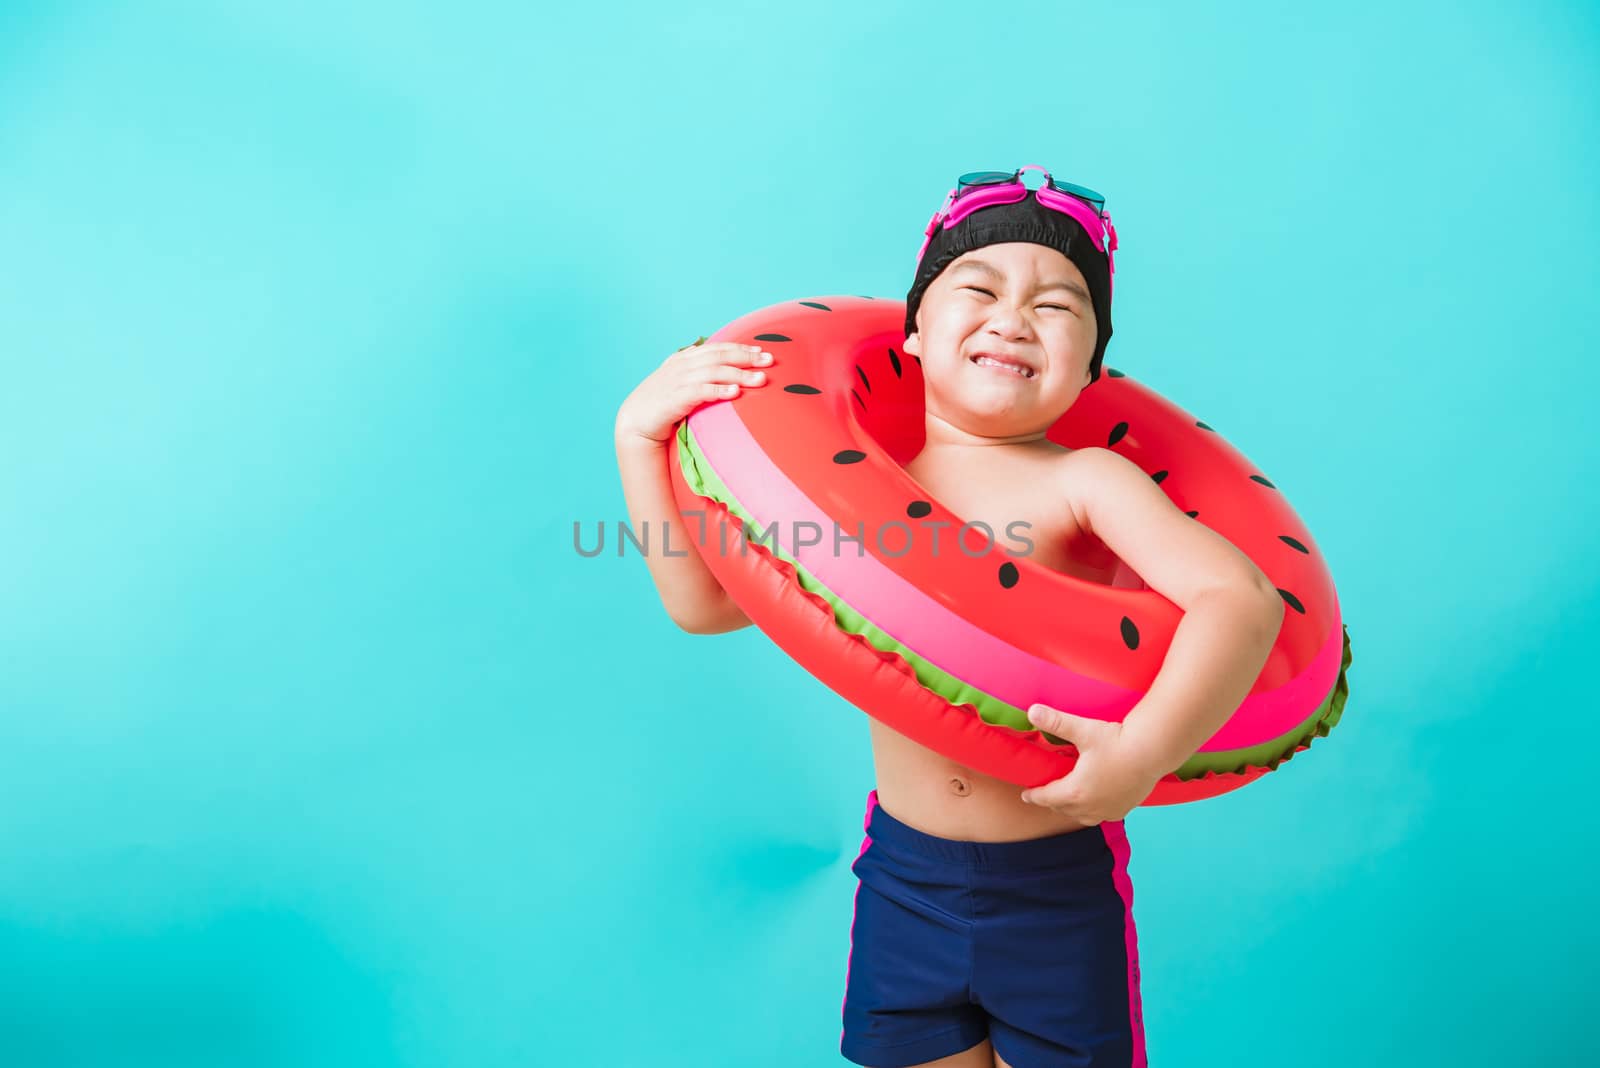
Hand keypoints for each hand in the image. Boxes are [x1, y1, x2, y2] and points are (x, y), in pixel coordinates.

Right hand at [614, 338, 775, 447]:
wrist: (635, 421)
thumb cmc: (661, 404)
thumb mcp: (679, 384)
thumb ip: (698, 375)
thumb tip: (725, 377)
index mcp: (684, 359)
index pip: (717, 348)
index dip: (740, 348)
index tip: (761, 352)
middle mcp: (682, 365)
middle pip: (720, 356)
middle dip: (746, 357)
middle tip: (770, 361)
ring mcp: (677, 380)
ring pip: (714, 372)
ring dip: (740, 375)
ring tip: (760, 379)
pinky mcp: (675, 398)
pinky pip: (701, 391)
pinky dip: (719, 390)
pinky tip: (736, 393)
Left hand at [1017, 703, 1167, 825]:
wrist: (1152, 751)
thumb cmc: (1117, 741)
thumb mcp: (1082, 730)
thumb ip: (1055, 722)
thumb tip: (1032, 711)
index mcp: (1075, 791)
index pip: (1046, 797)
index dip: (1033, 795)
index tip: (1026, 795)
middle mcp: (1090, 807)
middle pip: (1062, 808)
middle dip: (1052, 801)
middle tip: (1045, 793)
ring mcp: (1108, 811)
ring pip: (1081, 816)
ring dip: (1071, 809)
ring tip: (1067, 799)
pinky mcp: (1124, 809)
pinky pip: (1101, 817)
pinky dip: (1092, 811)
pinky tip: (1094, 802)